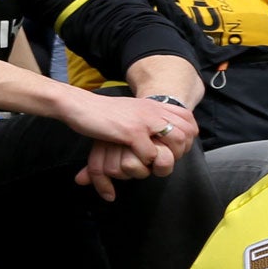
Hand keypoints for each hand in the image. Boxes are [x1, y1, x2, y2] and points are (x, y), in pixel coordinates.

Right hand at [60, 90, 195, 200]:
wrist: (79, 105)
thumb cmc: (100, 111)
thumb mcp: (130, 109)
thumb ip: (146, 116)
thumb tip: (157, 131)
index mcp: (154, 105)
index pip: (189, 119)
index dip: (188, 137)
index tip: (175, 148)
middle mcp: (154, 111)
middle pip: (187, 133)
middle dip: (180, 151)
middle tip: (164, 159)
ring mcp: (145, 121)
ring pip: (175, 143)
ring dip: (166, 157)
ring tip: (153, 163)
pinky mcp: (132, 132)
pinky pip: (150, 153)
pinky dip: (144, 161)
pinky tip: (133, 160)